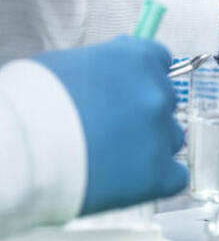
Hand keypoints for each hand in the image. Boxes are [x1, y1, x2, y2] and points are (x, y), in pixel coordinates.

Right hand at [36, 36, 186, 214]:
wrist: (21, 150)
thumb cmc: (31, 104)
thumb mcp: (68, 65)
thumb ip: (106, 64)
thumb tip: (117, 67)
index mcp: (137, 60)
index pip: (161, 61)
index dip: (143, 77)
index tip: (129, 90)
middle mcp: (157, 93)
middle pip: (165, 102)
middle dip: (142, 113)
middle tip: (111, 128)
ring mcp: (161, 134)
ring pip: (170, 138)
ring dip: (150, 146)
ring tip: (113, 157)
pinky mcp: (159, 174)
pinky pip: (176, 176)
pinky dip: (158, 178)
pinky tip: (132, 181)